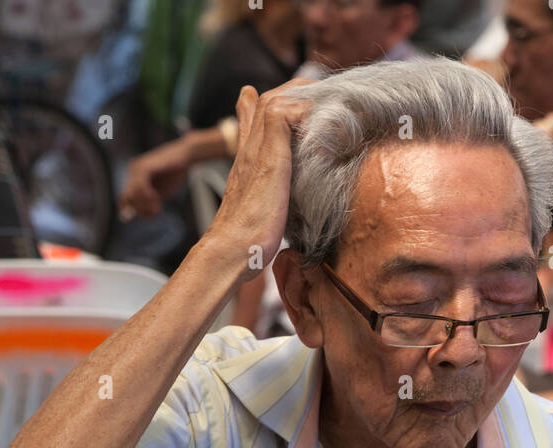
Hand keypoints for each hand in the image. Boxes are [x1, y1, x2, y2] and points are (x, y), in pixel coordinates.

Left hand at [119, 140, 192, 219]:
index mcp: (135, 177)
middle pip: (127, 200)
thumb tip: (136, 216)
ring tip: (158, 206)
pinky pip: (140, 188)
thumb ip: (148, 202)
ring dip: (145, 205)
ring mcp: (137, 168)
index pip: (125, 200)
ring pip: (133, 195)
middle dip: (141, 210)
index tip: (151, 215)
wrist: (186, 156)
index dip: (136, 211)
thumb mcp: (160, 192)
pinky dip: (148, 197)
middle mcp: (133, 171)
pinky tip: (158, 198)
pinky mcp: (144, 167)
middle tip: (157, 212)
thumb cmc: (175, 173)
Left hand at [203, 79, 315, 281]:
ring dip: (267, 113)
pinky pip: (258, 157)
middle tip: (303, 89)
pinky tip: (270, 153)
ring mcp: (248, 173)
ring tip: (273, 101)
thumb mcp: (272, 164)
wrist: (232, 253)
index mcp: (257, 143)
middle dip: (281, 94)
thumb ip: (279, 127)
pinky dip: (266, 144)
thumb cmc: (253, 216)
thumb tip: (296, 103)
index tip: (319, 92)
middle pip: (261, 111)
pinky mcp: (252, 192)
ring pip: (256, 132)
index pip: (273, 102)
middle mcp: (249, 153)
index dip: (296, 92)